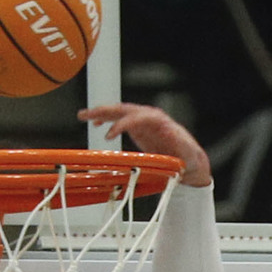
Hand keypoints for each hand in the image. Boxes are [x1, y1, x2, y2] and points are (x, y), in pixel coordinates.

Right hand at [79, 102, 211, 188]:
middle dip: (105, 111)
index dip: (122, 124)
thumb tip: (172, 132)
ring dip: (101, 113)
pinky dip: (107, 120)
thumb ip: (180, 143)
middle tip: (88, 116)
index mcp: (160, 121)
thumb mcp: (187, 152)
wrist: (189, 161)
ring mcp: (143, 121)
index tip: (109, 135)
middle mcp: (150, 117)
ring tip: (83, 116)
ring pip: (119, 112)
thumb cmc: (188, 158)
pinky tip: (95, 124)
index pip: (137, 117)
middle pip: (124, 109)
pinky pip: (120, 120)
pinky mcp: (139, 129)